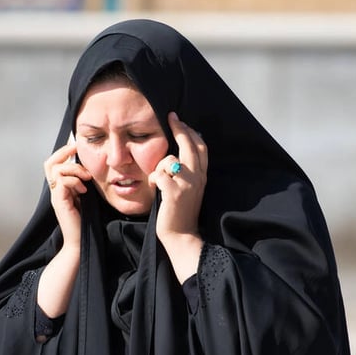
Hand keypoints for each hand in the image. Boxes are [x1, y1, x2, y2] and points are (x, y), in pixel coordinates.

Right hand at [43, 141, 91, 249]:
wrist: (80, 242)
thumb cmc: (85, 222)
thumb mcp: (86, 197)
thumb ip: (83, 184)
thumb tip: (90, 169)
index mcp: (60, 188)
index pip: (54, 164)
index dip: (63, 152)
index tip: (76, 146)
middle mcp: (55, 190)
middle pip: (50, 163)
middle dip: (63, 152)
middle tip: (76, 151)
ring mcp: (56, 196)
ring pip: (56, 170)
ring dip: (74, 170)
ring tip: (86, 179)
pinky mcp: (59, 202)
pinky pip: (62, 182)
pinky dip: (74, 182)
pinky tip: (84, 191)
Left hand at [149, 112, 207, 280]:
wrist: (182, 237)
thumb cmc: (180, 214)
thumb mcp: (189, 190)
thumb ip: (187, 173)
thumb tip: (177, 155)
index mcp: (202, 176)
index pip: (201, 147)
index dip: (191, 132)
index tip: (180, 121)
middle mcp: (198, 178)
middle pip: (190, 145)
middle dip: (180, 128)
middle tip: (171, 117)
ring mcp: (187, 185)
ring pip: (170, 160)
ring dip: (159, 166)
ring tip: (157, 180)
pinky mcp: (174, 193)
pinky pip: (159, 174)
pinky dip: (153, 179)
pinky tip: (153, 188)